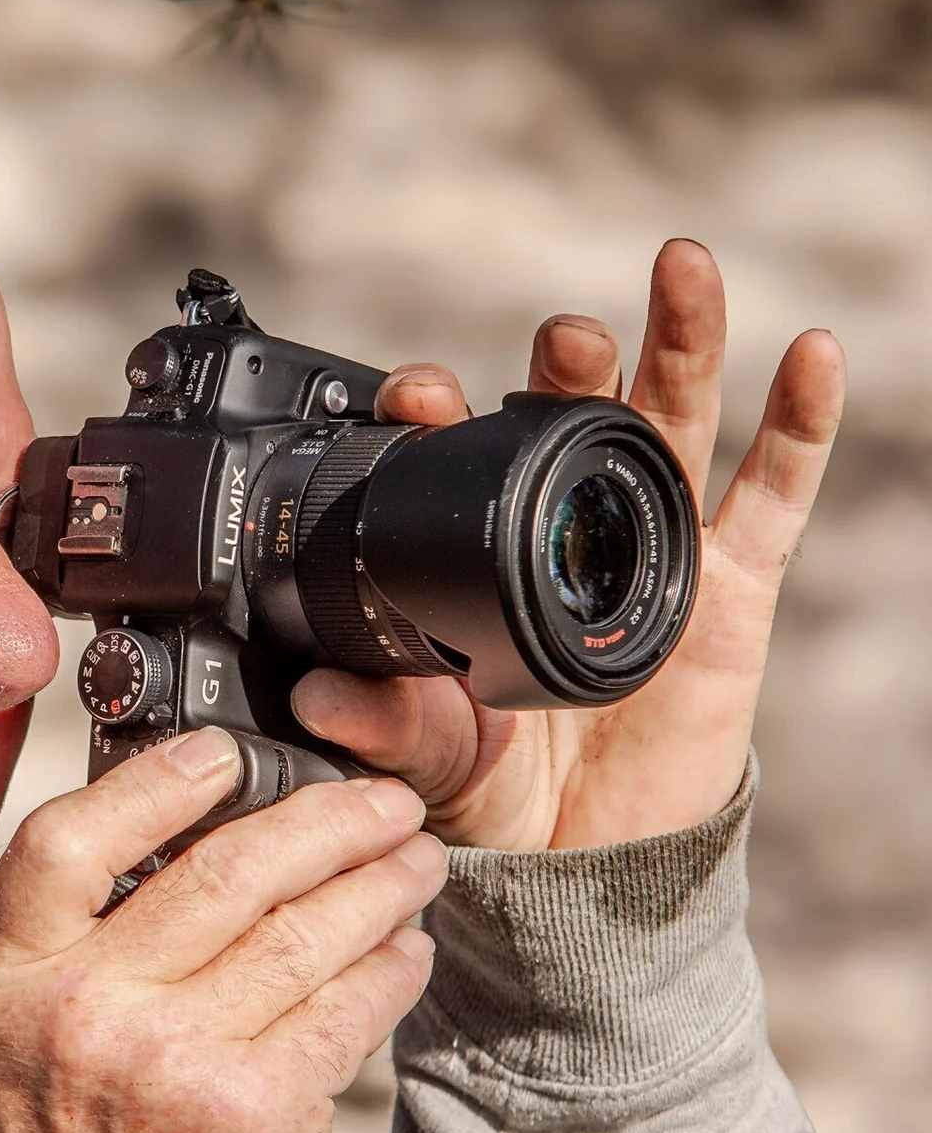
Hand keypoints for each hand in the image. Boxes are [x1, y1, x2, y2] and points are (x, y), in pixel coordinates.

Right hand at [0, 728, 445, 1132]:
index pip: (67, 844)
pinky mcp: (256, 1108)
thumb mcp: (14, 1024)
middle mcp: (88, 1008)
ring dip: (379, 885)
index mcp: (14, 976)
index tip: (222, 754)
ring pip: (302, 933)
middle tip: (379, 802)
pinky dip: (389, 968)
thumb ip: (69, 931)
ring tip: (415, 862)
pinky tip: (406, 949)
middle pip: (222, 873)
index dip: (152, 785)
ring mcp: (176, 1058)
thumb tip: (189, 826)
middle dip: (325, 822)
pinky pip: (343, 1009)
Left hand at [293, 239, 845, 849]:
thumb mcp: (433, 757)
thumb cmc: (498, 792)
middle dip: (570, 365)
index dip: (443, 415)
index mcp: (485, 551)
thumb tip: (320, 700)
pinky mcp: (736, 590)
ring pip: (678, 425)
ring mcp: (657, 549)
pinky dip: (801, 422)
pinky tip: (811, 352)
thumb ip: (388, 728)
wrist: (584, 862)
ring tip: (681, 269)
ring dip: (682, 344)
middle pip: (577, 418)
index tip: (417, 394)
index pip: (463, 459)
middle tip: (563, 337)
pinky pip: (777, 495)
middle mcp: (570, 529)